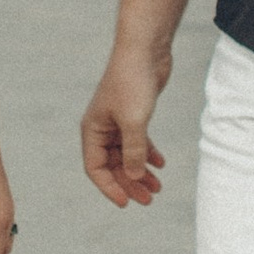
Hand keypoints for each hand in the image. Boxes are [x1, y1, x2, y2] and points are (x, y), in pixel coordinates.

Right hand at [81, 46, 168, 206]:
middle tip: (149, 200)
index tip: (126, 203)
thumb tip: (134, 178)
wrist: (146, 50)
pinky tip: (161, 164)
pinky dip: (148, 154)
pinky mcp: (134, 114)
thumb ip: (134, 152)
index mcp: (92, 130)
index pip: (95, 168)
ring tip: (158, 188)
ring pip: (127, 155)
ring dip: (140, 172)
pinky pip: (138, 142)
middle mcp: (101, 128)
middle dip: (129, 184)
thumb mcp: (134, 122)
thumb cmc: (133, 82)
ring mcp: (118, 121)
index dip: (109, 188)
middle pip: (113, 165)